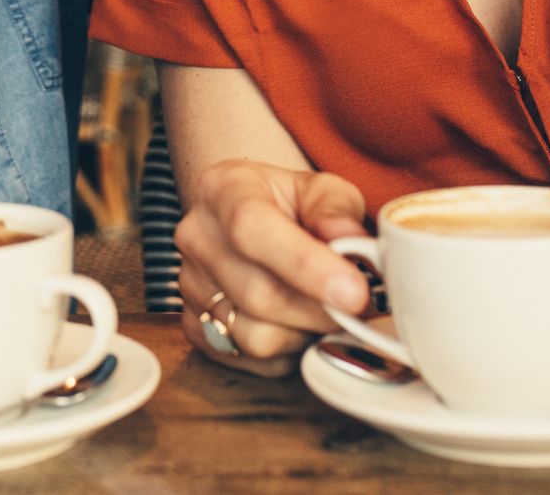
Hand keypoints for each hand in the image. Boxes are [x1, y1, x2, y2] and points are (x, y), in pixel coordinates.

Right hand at [174, 160, 370, 376]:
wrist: (248, 218)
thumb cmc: (288, 204)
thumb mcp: (321, 189)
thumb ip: (338, 211)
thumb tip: (355, 246)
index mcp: (223, 190)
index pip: (251, 229)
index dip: (305, 265)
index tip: (354, 292)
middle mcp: (197, 238)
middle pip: (259, 295)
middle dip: (322, 311)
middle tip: (359, 305)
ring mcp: (190, 286)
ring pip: (256, 337)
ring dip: (306, 334)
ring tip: (323, 309)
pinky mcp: (193, 326)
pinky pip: (251, 360)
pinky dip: (287, 352)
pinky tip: (298, 322)